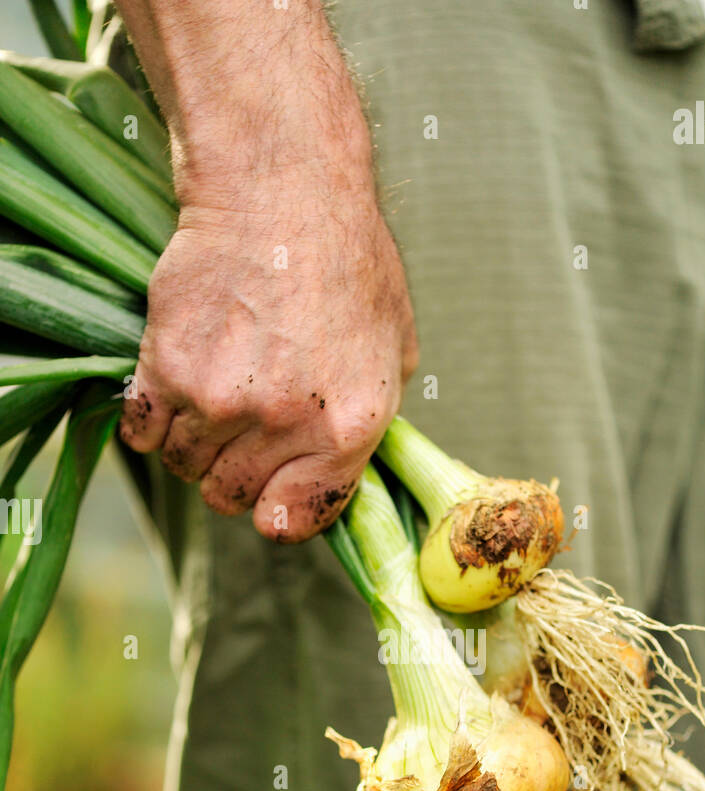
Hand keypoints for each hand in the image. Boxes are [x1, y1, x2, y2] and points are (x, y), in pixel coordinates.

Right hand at [120, 187, 417, 541]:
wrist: (283, 188)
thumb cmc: (347, 263)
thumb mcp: (394, 350)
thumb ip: (369, 424)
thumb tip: (339, 478)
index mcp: (349, 427)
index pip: (294, 519)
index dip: (277, 512)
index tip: (268, 497)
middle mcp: (284, 422)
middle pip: (230, 496)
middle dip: (232, 472)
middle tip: (240, 430)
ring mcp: (220, 398)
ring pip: (183, 465)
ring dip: (190, 442)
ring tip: (211, 395)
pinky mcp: (166, 366)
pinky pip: (142, 432)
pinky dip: (149, 420)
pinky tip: (171, 389)